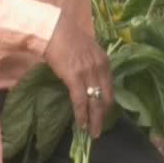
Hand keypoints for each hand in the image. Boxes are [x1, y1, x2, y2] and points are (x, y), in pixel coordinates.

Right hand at [43, 14, 113, 137]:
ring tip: (92, 133)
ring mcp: (88, 72)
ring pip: (95, 102)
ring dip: (94, 120)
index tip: (104, 115)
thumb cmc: (66, 38)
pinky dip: (81, 114)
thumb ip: (92, 65)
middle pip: (106, 98)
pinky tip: (81, 124)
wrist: (53, 28)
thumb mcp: (87, 51)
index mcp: (104, 61)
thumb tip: (89, 81)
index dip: (107, 104)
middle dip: (103, 116)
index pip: (110, 88)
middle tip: (99, 130)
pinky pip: (80, 100)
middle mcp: (100, 68)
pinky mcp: (74, 77)